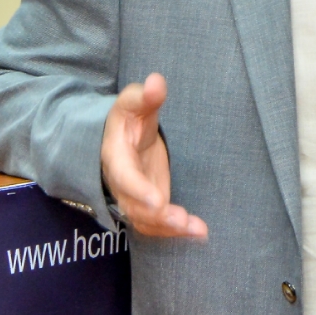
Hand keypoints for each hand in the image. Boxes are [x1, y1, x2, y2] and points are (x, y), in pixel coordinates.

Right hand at [100, 72, 207, 238]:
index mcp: (116, 157)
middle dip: (157, 215)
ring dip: (169, 228)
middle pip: (135, 206)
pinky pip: (158, 224)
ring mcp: (135, 198)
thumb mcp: (133, 104)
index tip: (158, 200)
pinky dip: (177, 232)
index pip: (124, 176)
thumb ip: (144, 97)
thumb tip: (157, 82)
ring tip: (196, 230)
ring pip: (147, 221)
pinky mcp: (148, 206)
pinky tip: (199, 233)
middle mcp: (122, 183)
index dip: (139, 189)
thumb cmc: (128, 119)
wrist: (121, 138)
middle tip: (180, 219)